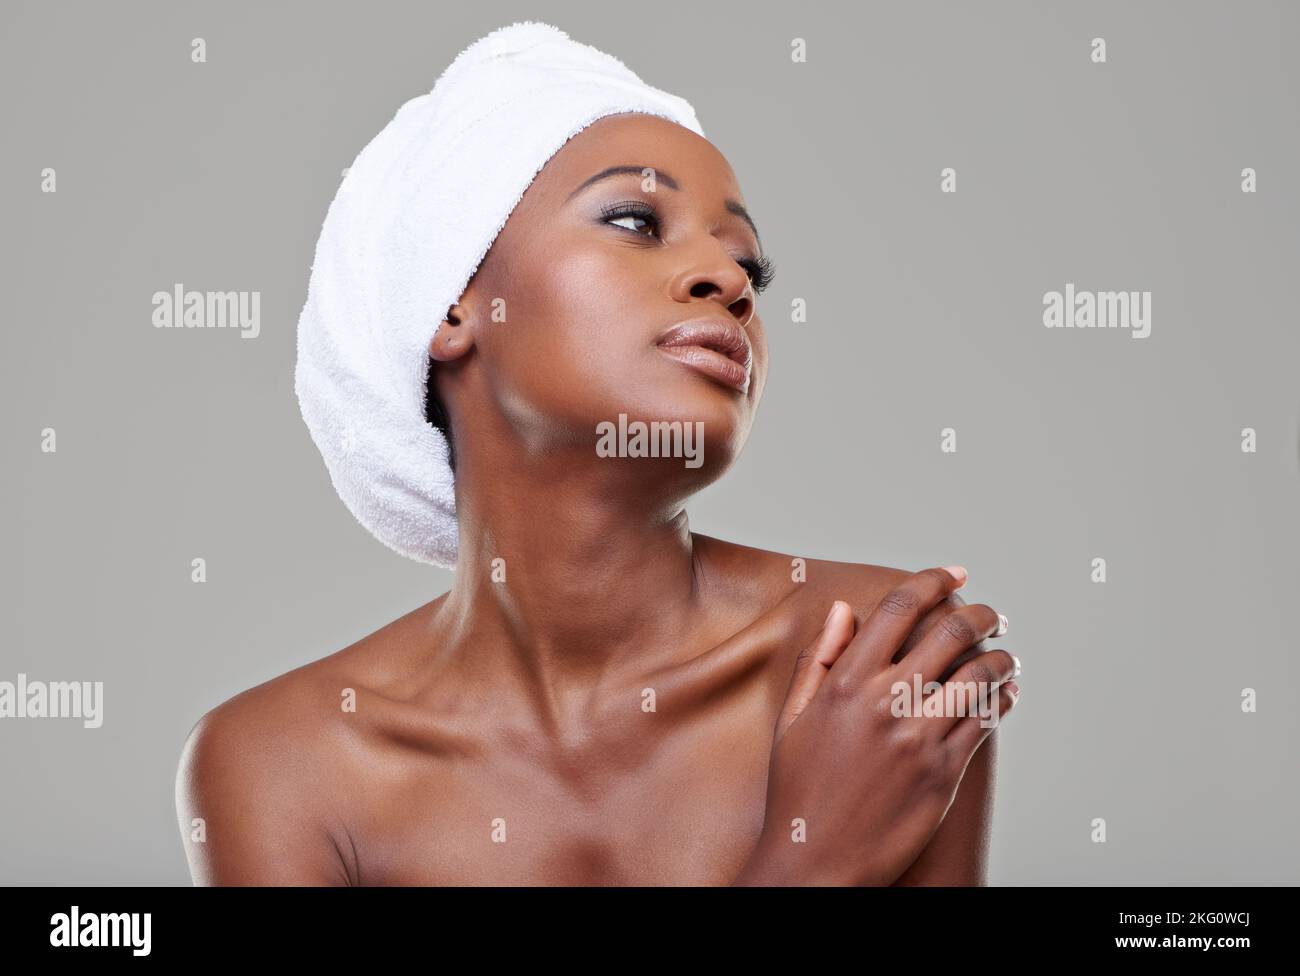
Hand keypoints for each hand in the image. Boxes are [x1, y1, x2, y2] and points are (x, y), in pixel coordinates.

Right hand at [733, 567, 1018, 885]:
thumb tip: (842, 610)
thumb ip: (819, 660)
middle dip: (980, 615)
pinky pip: (987, 723)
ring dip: (1000, 657)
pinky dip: (1003, 701)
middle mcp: (885, 702)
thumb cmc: (798, 791)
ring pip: (980, 676)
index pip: (898, 608)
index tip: (955, 574)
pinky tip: (1004, 695)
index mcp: (845, 682)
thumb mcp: (792, 720)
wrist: (815, 862)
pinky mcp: (943, 773)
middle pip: (950, 634)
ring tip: (1004, 655)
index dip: (933, 581)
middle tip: (991, 614)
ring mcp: (918, 738)